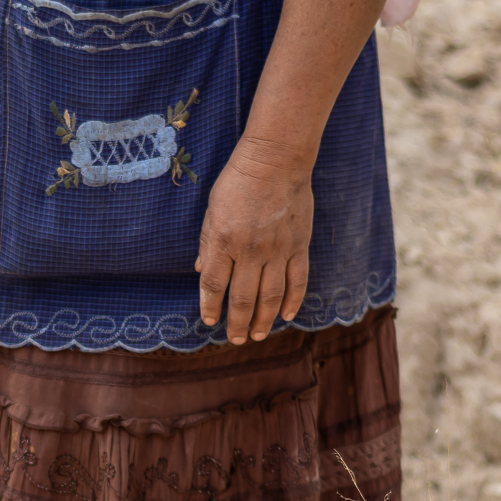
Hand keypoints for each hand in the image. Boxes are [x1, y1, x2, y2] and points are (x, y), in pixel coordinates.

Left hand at [196, 139, 313, 343]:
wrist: (276, 160)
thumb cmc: (239, 182)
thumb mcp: (213, 210)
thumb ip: (208, 243)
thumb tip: (201, 270)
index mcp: (224, 240)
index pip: (214, 283)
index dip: (210, 306)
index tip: (209, 321)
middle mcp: (250, 250)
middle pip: (242, 297)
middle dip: (236, 323)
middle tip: (235, 339)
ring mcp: (277, 249)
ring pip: (271, 296)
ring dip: (263, 320)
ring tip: (257, 335)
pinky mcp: (298, 245)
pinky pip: (297, 280)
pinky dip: (293, 301)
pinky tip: (286, 315)